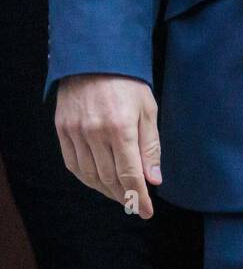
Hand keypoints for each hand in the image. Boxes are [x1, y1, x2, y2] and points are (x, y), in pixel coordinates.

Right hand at [55, 75, 161, 217]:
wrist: (95, 56)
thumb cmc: (128, 81)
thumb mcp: (148, 108)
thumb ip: (150, 146)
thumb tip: (154, 180)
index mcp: (120, 127)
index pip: (130, 175)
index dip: (139, 197)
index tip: (147, 211)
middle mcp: (95, 133)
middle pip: (109, 179)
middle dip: (125, 195)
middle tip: (135, 203)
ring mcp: (75, 132)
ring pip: (90, 176)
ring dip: (106, 190)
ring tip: (120, 195)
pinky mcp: (62, 129)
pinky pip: (73, 164)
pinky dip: (86, 178)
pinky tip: (98, 181)